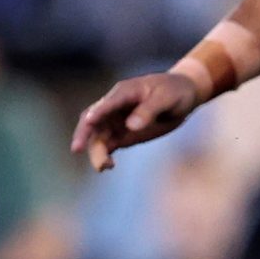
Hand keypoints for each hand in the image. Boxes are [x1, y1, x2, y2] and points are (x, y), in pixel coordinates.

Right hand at [70, 72, 202, 171]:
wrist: (182, 95)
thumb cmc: (174, 91)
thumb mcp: (167, 98)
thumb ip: (149, 110)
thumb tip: (131, 126)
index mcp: (124, 93)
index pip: (107, 103)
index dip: (97, 112)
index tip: (88, 121)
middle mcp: (113, 107)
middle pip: (93, 121)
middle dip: (84, 135)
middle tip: (77, 149)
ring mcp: (115, 121)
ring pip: (98, 137)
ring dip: (96, 151)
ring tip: (103, 167)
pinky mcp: (121, 134)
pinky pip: (107, 146)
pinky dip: (104, 156)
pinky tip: (107, 166)